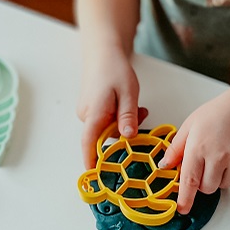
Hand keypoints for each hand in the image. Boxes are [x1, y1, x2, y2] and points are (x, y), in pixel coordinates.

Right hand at [77, 46, 146, 166]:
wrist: (103, 53)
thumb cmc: (114, 70)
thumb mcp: (128, 93)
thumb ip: (128, 117)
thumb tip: (128, 137)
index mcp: (93, 114)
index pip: (89, 144)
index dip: (92, 162)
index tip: (97, 177)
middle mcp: (87, 116)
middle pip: (103, 139)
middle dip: (124, 136)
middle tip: (142, 119)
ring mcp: (89, 114)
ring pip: (107, 130)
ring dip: (124, 125)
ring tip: (139, 109)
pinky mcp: (93, 110)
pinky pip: (107, 122)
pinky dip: (120, 119)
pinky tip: (131, 107)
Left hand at [159, 87, 229, 213]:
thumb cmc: (219, 114)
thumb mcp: (190, 125)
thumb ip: (176, 148)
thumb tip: (165, 165)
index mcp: (199, 147)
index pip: (189, 180)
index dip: (185, 198)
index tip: (182, 209)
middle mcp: (218, 157)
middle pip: (206, 188)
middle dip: (202, 182)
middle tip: (206, 163)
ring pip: (223, 186)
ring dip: (219, 177)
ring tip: (222, 155)